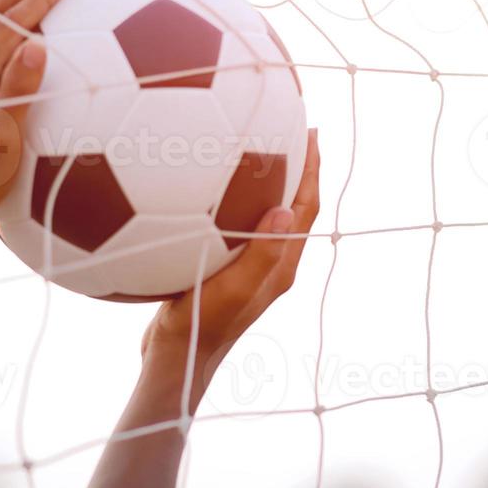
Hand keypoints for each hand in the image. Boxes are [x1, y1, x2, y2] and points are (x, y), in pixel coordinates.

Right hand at [141, 129, 320, 396]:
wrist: (175, 359)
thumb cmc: (202, 327)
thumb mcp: (234, 290)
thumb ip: (262, 254)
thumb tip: (287, 209)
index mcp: (281, 267)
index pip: (305, 209)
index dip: (312, 170)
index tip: (311, 133)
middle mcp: (269, 263)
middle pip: (291, 205)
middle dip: (295, 166)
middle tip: (289, 127)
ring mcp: (245, 266)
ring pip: (262, 213)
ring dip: (265, 180)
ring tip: (253, 143)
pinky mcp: (221, 269)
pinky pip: (233, 224)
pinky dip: (230, 198)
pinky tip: (204, 182)